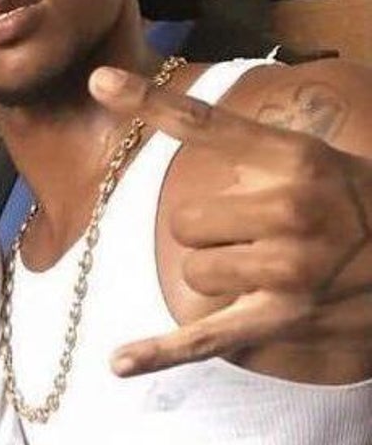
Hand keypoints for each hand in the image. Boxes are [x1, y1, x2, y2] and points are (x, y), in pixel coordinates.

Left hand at [90, 66, 371, 375]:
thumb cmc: (357, 204)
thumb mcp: (313, 159)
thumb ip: (248, 150)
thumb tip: (175, 126)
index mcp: (293, 158)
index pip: (204, 125)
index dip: (147, 101)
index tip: (99, 81)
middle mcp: (290, 208)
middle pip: (186, 221)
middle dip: (210, 230)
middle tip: (260, 233)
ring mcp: (287, 268)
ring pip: (193, 271)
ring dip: (217, 273)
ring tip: (270, 267)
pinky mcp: (284, 319)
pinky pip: (206, 338)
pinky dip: (161, 353)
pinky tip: (117, 362)